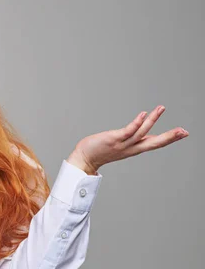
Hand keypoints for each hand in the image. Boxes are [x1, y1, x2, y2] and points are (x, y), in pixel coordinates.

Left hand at [67, 105, 188, 174]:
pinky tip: (143, 114)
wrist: (83, 159)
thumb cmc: (99, 151)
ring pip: (142, 132)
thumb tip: (142, 134)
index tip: (184, 133)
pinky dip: (136, 123)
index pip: (155, 143)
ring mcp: (122, 144)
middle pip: (154, 143)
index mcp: (134, 149)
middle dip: (170, 137)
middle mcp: (131, 148)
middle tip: (184, 131)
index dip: (170, 138)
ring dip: (153, 120)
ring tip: (161, 108)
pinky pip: (127, 131)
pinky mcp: (113, 140)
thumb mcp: (120, 146)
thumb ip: (132, 140)